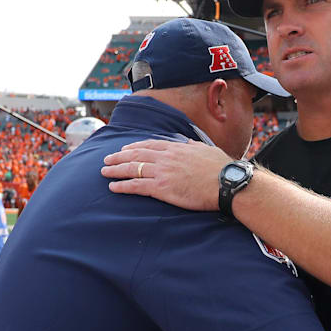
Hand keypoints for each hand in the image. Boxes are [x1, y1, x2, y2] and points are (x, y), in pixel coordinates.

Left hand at [101, 140, 231, 210]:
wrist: (226, 182)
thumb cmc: (221, 168)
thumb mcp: (206, 150)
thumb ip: (193, 146)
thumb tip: (187, 142)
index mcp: (176, 148)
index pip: (149, 145)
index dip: (134, 147)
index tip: (124, 149)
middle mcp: (165, 157)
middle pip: (136, 154)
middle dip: (119, 156)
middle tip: (107, 159)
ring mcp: (162, 172)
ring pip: (132, 168)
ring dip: (115, 169)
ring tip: (104, 171)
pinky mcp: (161, 188)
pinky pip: (136, 186)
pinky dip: (122, 186)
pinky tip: (113, 187)